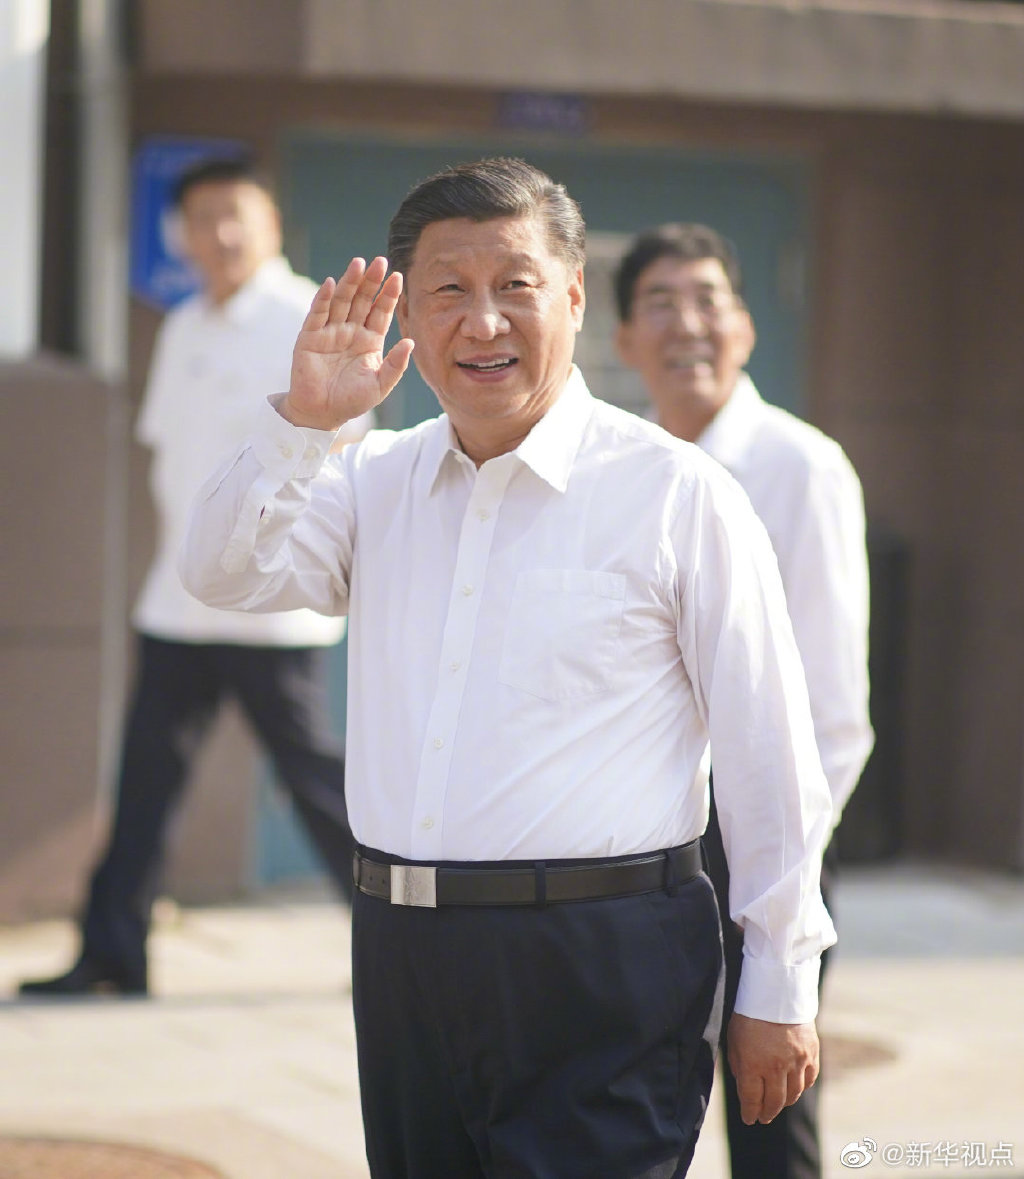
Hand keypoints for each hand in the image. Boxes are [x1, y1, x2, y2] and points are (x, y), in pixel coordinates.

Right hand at [282, 256, 413, 431]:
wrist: (322, 414)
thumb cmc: (352, 401)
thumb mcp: (380, 385)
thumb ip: (396, 365)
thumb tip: (410, 342)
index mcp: (370, 340)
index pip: (381, 312)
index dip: (388, 295)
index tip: (398, 277)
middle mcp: (350, 331)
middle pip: (362, 300)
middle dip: (371, 281)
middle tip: (380, 261)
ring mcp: (330, 332)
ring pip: (341, 301)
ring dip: (349, 282)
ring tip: (359, 264)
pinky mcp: (310, 337)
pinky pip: (317, 314)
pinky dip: (323, 298)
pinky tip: (330, 283)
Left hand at [726, 1014, 819, 1124]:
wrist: (776, 990)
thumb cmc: (750, 1014)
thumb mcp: (734, 1039)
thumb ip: (738, 1065)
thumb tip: (744, 1085)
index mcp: (752, 1064)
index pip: (752, 1100)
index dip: (750, 1113)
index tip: (749, 1119)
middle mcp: (776, 1067)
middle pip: (774, 1102)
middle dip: (767, 1113)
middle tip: (763, 1118)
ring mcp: (796, 1061)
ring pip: (793, 1094)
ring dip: (785, 1103)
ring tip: (778, 1104)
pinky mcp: (811, 1053)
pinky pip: (809, 1079)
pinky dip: (802, 1087)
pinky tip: (795, 1088)